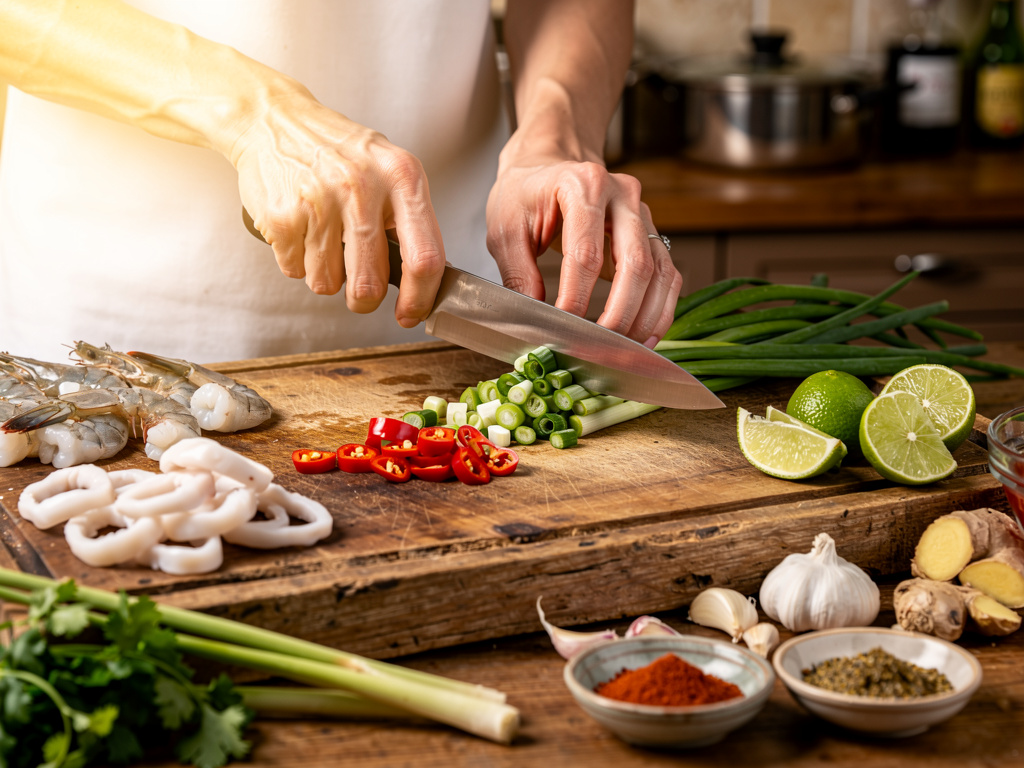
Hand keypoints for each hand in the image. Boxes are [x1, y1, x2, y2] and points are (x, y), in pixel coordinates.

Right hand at [229, 85, 445, 327]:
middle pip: (370, 283)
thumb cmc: (339, 152)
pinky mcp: (283, 216)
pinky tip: (299, 228)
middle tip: (359, 291)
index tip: (411, 314)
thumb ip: (409, 218)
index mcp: (403, 177)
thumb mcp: (389, 169)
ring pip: (327, 283)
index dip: (420, 298)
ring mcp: (320, 202)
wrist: (273, 119)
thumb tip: (422, 283)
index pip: (425, 257)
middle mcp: (363, 188)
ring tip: (323, 239)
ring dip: (324, 274)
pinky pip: (294, 270)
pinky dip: (296, 260)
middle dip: (363, 299)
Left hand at [485, 157, 681, 346]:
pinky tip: (643, 338)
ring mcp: (642, 214)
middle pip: (634, 264)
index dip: (577, 297)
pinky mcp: (651, 235)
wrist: (548, 167)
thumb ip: (518, 272)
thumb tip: (534, 318)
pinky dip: (659, 311)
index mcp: (582, 185)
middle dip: (618, 314)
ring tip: (624, 352)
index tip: (564, 329)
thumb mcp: (506, 228)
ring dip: (644, 319)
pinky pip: (668, 276)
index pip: (586, 252)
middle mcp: (621, 195)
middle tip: (597, 349)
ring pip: (659, 273)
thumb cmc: (524, 195)